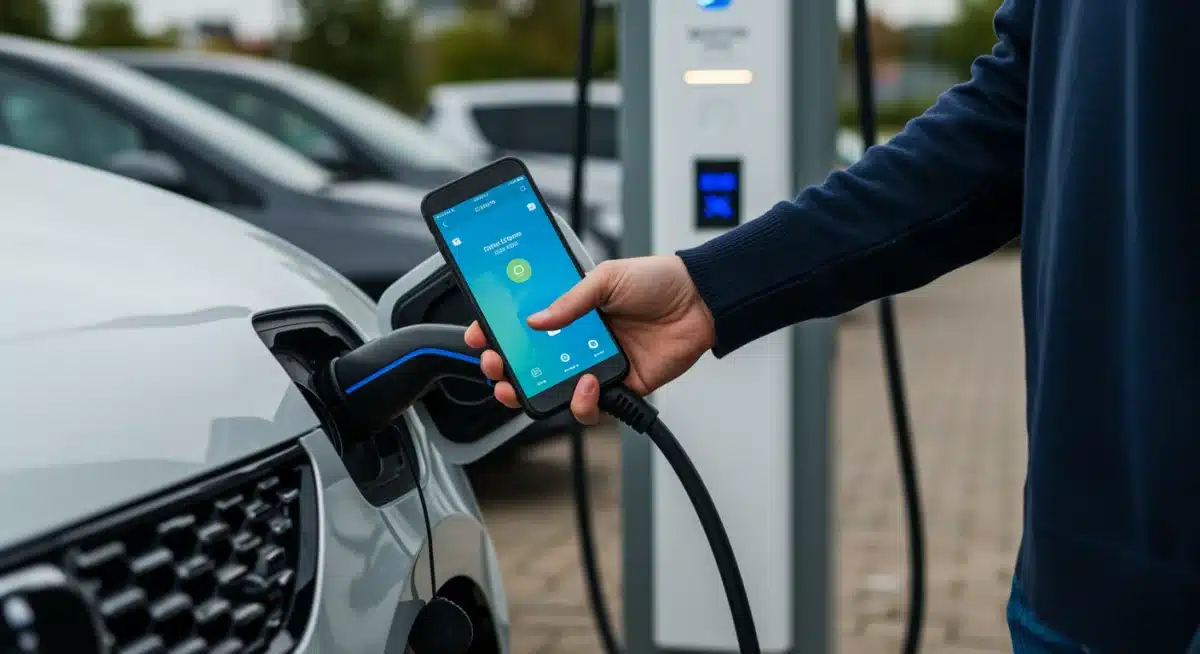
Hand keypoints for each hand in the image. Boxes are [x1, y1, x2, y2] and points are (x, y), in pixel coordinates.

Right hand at [464, 255, 716, 424]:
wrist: (701, 300)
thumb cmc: (658, 281)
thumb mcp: (606, 278)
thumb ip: (569, 301)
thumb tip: (535, 320)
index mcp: (571, 309)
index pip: (524, 324)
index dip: (499, 331)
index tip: (481, 334)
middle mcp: (578, 339)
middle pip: (531, 361)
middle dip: (505, 367)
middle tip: (496, 365)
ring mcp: (596, 364)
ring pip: (554, 388)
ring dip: (534, 391)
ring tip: (525, 383)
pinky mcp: (618, 385)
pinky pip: (591, 404)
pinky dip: (582, 401)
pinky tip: (586, 383)